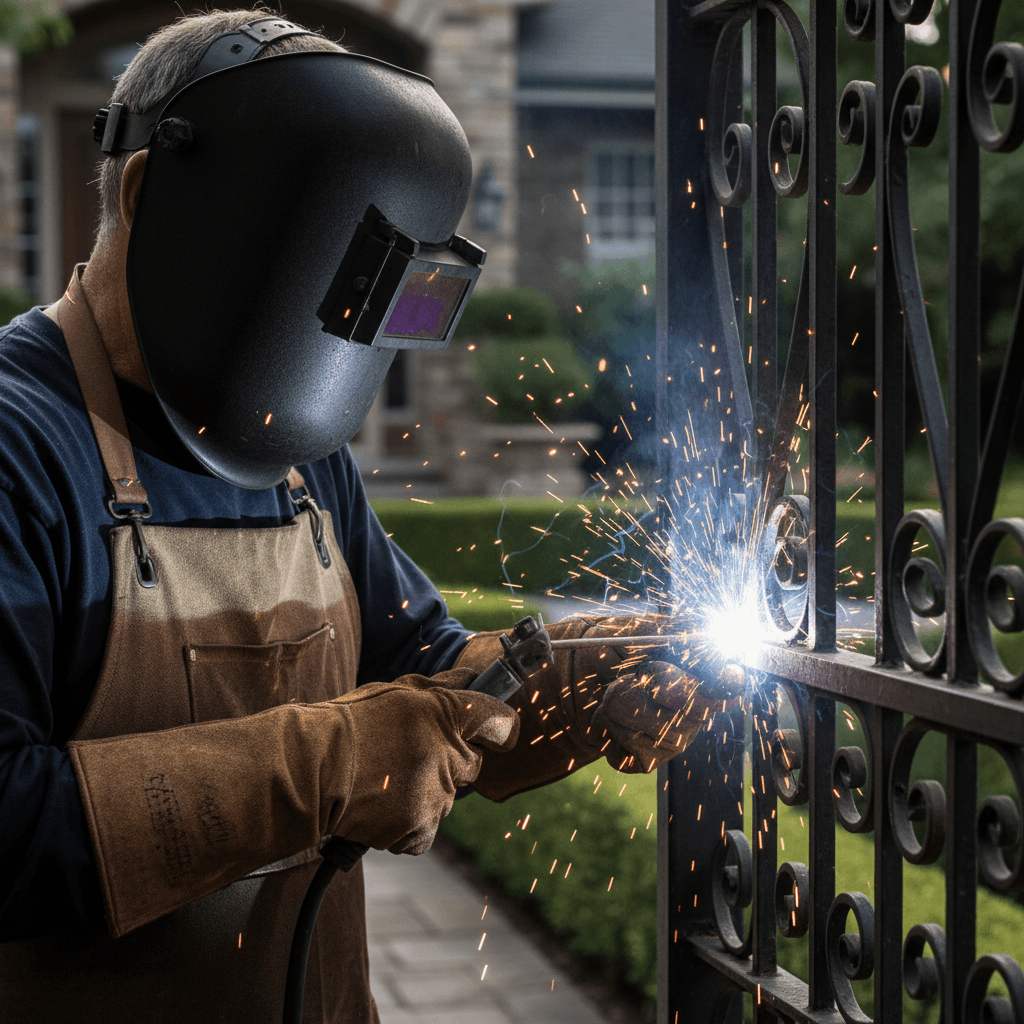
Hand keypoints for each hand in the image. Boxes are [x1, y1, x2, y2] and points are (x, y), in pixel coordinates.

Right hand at [330, 675, 517, 852]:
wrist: (309, 768)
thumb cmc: (348, 724)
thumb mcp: (395, 691)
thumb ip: (441, 687)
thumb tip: (471, 678)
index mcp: (445, 714)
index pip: (498, 720)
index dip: (498, 725)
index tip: (495, 730)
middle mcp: (446, 755)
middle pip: (472, 763)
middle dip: (451, 759)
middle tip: (411, 754)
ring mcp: (434, 795)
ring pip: (447, 796)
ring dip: (426, 790)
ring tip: (384, 779)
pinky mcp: (418, 829)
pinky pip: (427, 829)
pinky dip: (410, 822)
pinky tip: (383, 805)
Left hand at [454, 615, 729, 798]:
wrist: (506, 688)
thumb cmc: (554, 649)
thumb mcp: (606, 630)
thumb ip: (657, 632)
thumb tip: (702, 628)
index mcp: (662, 650)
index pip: (712, 665)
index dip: (720, 676)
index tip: (720, 679)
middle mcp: (661, 685)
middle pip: (700, 705)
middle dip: (668, 698)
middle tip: (633, 686)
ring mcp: (644, 720)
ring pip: (674, 735)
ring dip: (637, 720)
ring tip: (606, 705)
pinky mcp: (624, 748)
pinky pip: (645, 757)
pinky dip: (626, 747)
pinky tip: (604, 736)